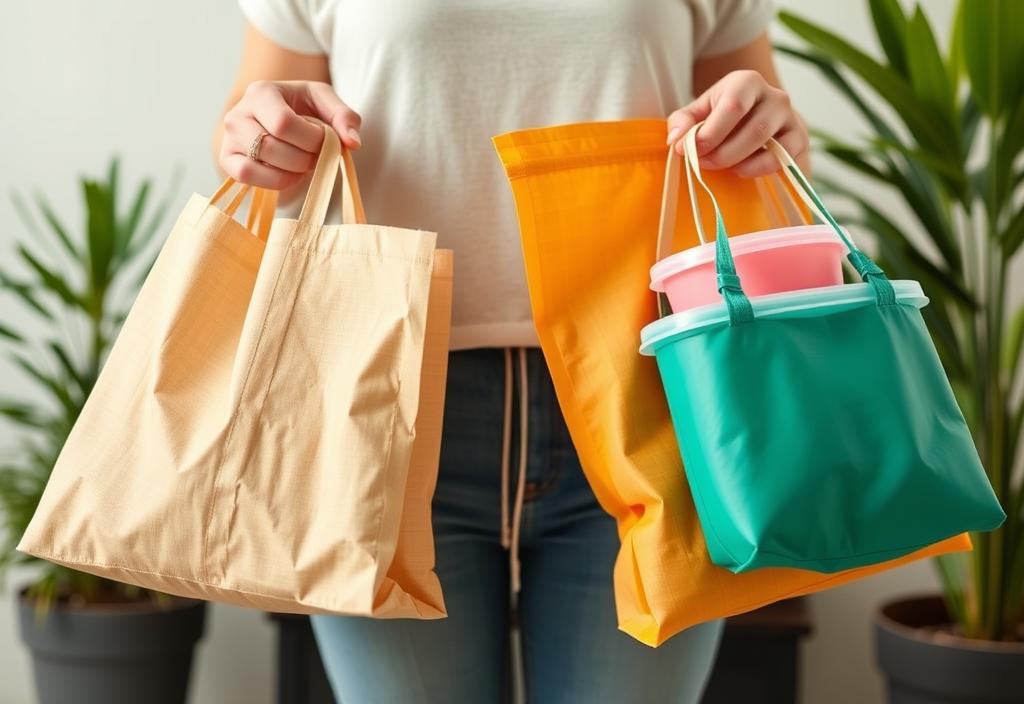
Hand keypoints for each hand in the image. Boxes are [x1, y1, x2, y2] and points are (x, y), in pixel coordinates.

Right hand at [219, 80, 361, 188]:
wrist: (279, 116)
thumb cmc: (303, 107)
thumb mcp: (326, 102)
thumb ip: (345, 117)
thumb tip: (352, 143)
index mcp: (261, 91)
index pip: (284, 124)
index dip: (311, 139)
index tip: (324, 139)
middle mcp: (238, 113)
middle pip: (273, 147)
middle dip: (305, 157)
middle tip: (316, 154)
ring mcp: (229, 138)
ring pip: (259, 165)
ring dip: (292, 171)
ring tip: (303, 162)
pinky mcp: (228, 160)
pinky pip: (247, 177)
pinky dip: (275, 181)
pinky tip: (290, 174)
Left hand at [666, 70, 807, 177]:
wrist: (753, 120)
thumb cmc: (720, 118)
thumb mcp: (697, 113)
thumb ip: (681, 122)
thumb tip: (675, 140)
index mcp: (747, 82)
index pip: (733, 106)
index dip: (709, 133)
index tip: (687, 151)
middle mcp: (775, 96)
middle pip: (752, 129)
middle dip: (721, 153)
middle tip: (701, 163)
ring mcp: (791, 119)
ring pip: (767, 145)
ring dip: (736, 162)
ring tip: (719, 166)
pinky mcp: (800, 141)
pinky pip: (782, 160)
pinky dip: (757, 170)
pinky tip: (740, 170)